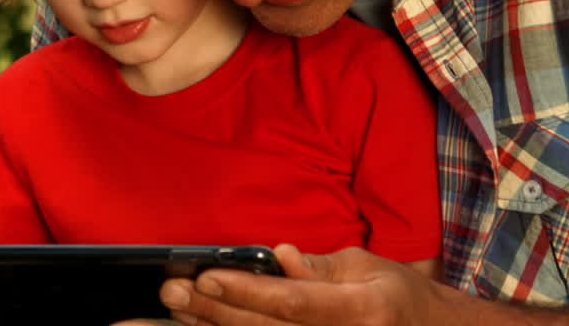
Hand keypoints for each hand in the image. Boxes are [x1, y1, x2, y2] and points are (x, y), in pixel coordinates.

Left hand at [159, 244, 453, 325]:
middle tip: (173, 292)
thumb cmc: (395, 297)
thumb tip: (279, 256)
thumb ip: (320, 266)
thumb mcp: (367, 268)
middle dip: (214, 312)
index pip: (293, 302)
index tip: (207, 275)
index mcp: (359, 310)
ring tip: (176, 311)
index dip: (247, 291)